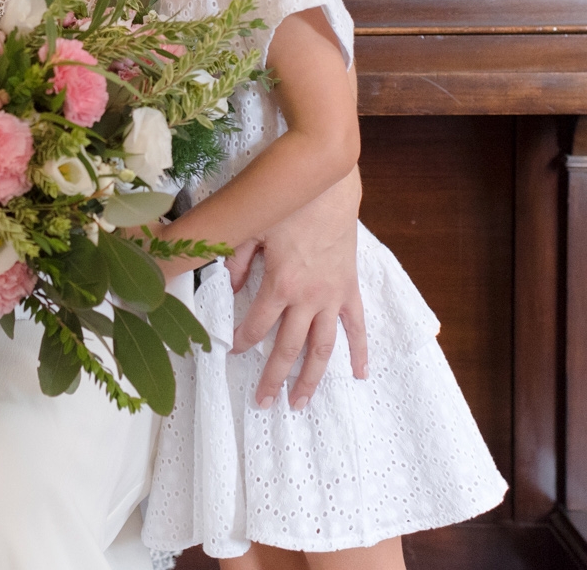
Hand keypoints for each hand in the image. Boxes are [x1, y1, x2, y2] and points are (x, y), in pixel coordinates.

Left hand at [230, 171, 369, 407]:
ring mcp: (332, 296)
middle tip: (263, 402)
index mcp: (280, 284)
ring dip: (312, 377)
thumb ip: (236, 260)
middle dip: (274, 377)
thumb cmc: (289, 202)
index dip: (242, 341)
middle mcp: (308, 298)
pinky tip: (358, 374)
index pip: (256, 325)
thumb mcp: (253, 227)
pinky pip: (356, 326)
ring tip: (301, 402)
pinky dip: (359, 351)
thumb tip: (227, 287)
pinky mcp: (349, 289)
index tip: (231, 351)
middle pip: (288, 348)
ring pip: (322, 347)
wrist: (330, 184)